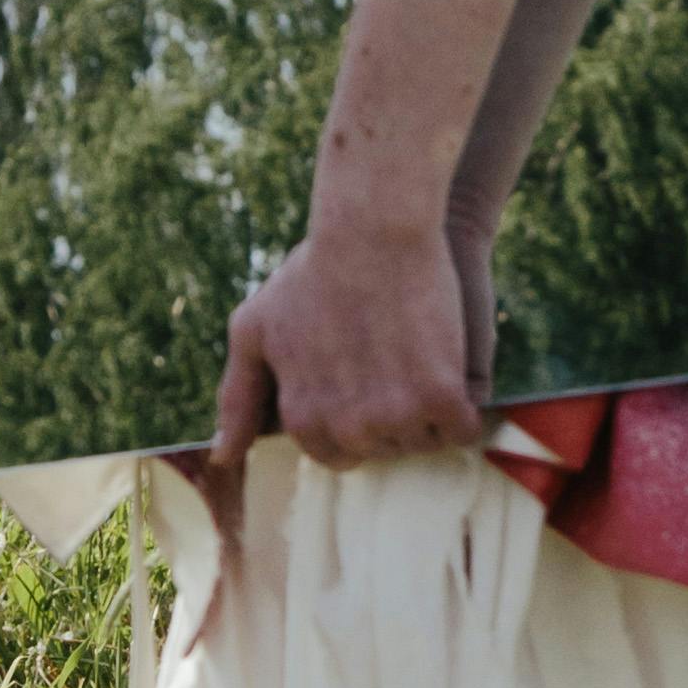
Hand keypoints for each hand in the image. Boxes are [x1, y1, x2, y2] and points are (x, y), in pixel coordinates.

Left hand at [211, 207, 480, 477]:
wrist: (371, 230)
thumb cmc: (312, 272)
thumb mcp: (254, 331)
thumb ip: (238, 398)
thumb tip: (223, 457)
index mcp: (303, 420)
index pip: (338, 454)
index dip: (355, 418)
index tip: (365, 380)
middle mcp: (348, 429)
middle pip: (383, 450)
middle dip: (391, 418)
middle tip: (396, 363)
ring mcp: (395, 417)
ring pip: (424, 442)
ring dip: (430, 414)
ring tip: (422, 359)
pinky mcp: (441, 398)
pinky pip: (462, 429)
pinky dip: (464, 409)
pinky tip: (452, 371)